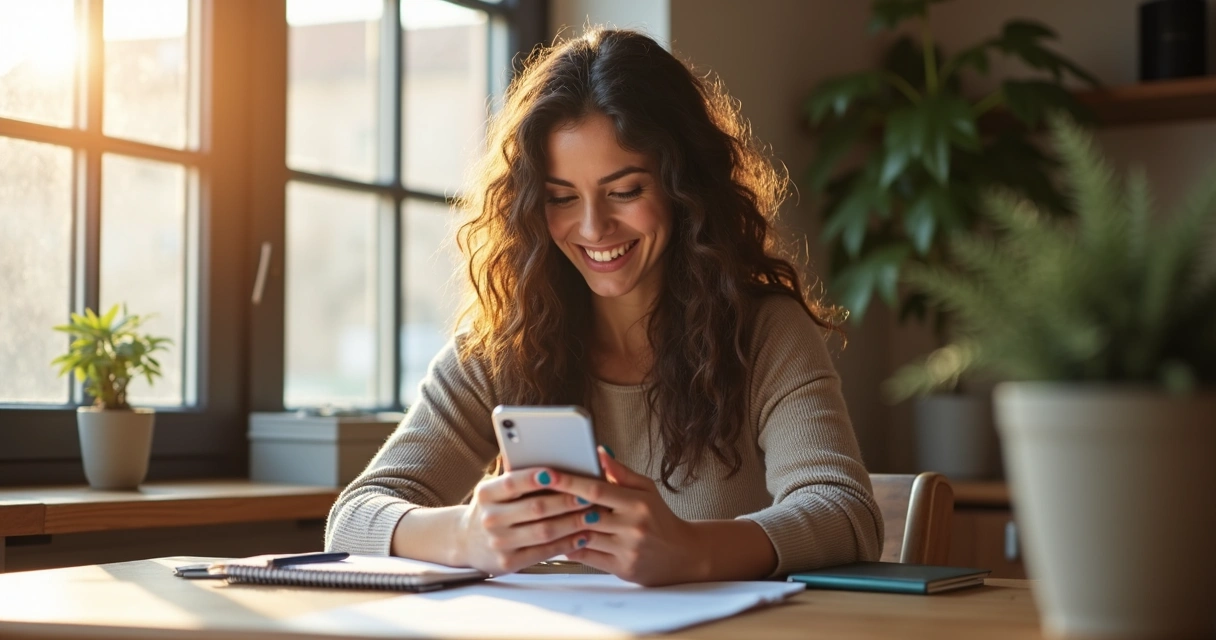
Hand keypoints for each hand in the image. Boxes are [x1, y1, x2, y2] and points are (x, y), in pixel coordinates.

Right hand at [457, 469, 593, 574]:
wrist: (465, 542)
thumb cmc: (491, 508)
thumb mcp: (493, 490)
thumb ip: (515, 474)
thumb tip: (545, 453)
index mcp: (485, 494)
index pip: (511, 483)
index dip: (534, 477)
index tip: (556, 472)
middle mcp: (490, 519)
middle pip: (535, 508)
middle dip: (566, 501)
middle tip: (590, 495)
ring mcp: (498, 543)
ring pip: (544, 531)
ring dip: (573, 522)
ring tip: (594, 514)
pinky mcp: (508, 562)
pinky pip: (544, 552)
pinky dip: (567, 543)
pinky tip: (583, 535)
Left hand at [552, 447, 706, 585]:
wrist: (681, 555)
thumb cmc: (660, 518)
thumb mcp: (647, 489)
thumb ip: (621, 472)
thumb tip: (599, 452)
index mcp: (638, 502)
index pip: (597, 489)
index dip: (569, 481)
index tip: (547, 474)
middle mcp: (632, 526)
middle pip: (586, 514)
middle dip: (558, 505)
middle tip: (533, 496)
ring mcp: (627, 549)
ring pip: (583, 536)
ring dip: (560, 527)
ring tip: (540, 517)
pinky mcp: (621, 568)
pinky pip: (586, 557)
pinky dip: (569, 547)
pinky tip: (557, 538)